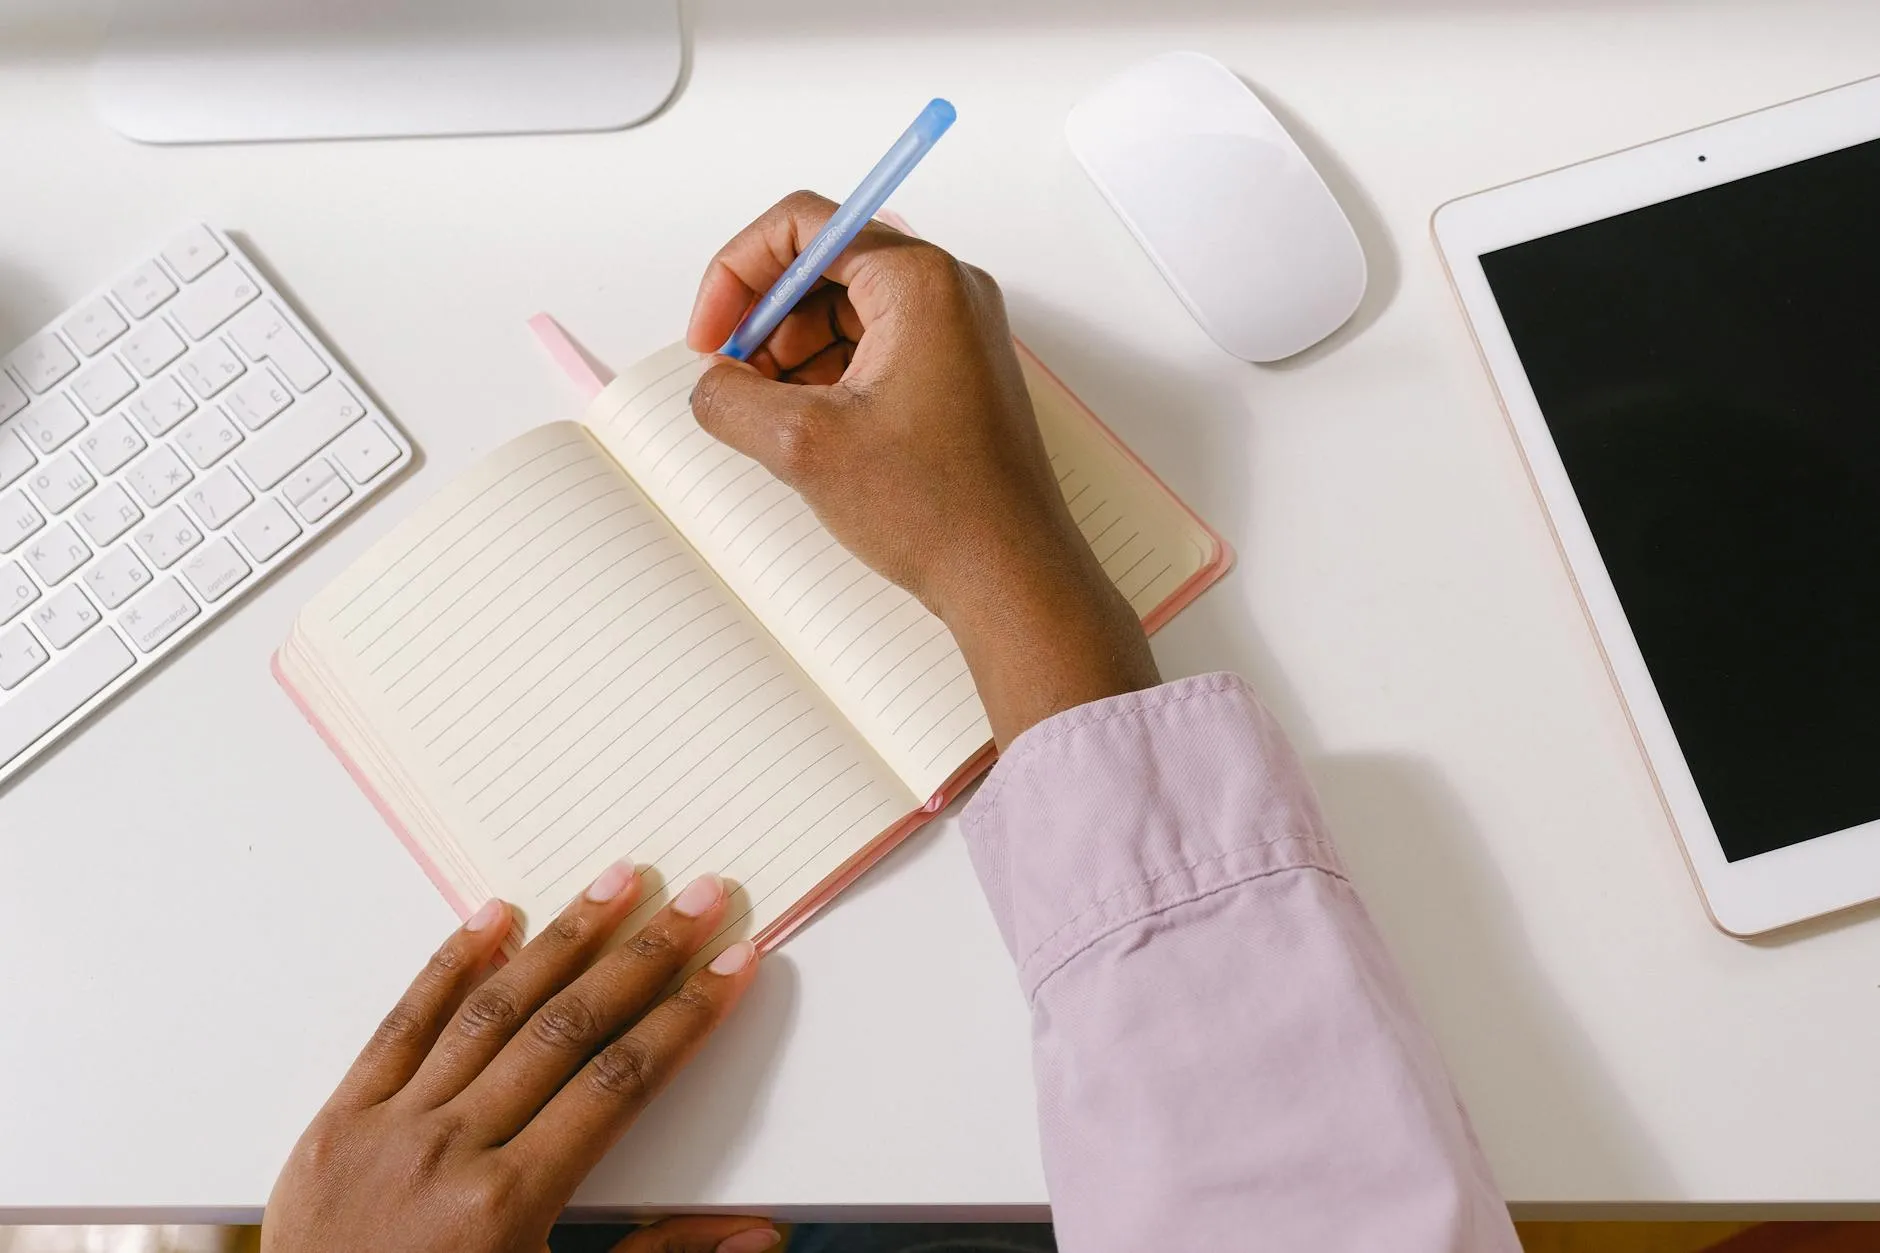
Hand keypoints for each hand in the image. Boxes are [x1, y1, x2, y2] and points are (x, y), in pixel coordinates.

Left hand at [262, 866, 776, 1252]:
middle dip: (646, 955)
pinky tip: (493, 918)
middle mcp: (450, 1151)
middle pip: (570, 1027)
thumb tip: (757, 1237)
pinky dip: (450, 965)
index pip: (623, 1082)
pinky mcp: (339, 1121)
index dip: (687, 1016)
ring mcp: (389, 1127)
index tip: (731, 965)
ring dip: (564, 937)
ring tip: (616, 883)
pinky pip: (400, 1025)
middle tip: (700, 899)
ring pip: (492, 1008)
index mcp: (510, 1205)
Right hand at [687, 192, 1158, 745]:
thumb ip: (732, 399)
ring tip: (768, 418)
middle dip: (762, 322)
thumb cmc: (943, 511)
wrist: (1011, 577)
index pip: (802, 227)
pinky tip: (805, 431)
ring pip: (841, 313)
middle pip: (821, 267)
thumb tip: (710, 385)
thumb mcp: (804, 447)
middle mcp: (946, 293)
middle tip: (732, 381)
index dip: (737, 274)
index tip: (711, 337)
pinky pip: (869, 350)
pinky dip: (825, 379)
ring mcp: (954, 334)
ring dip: (790, 356)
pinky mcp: (951, 375)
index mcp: (919, 281)